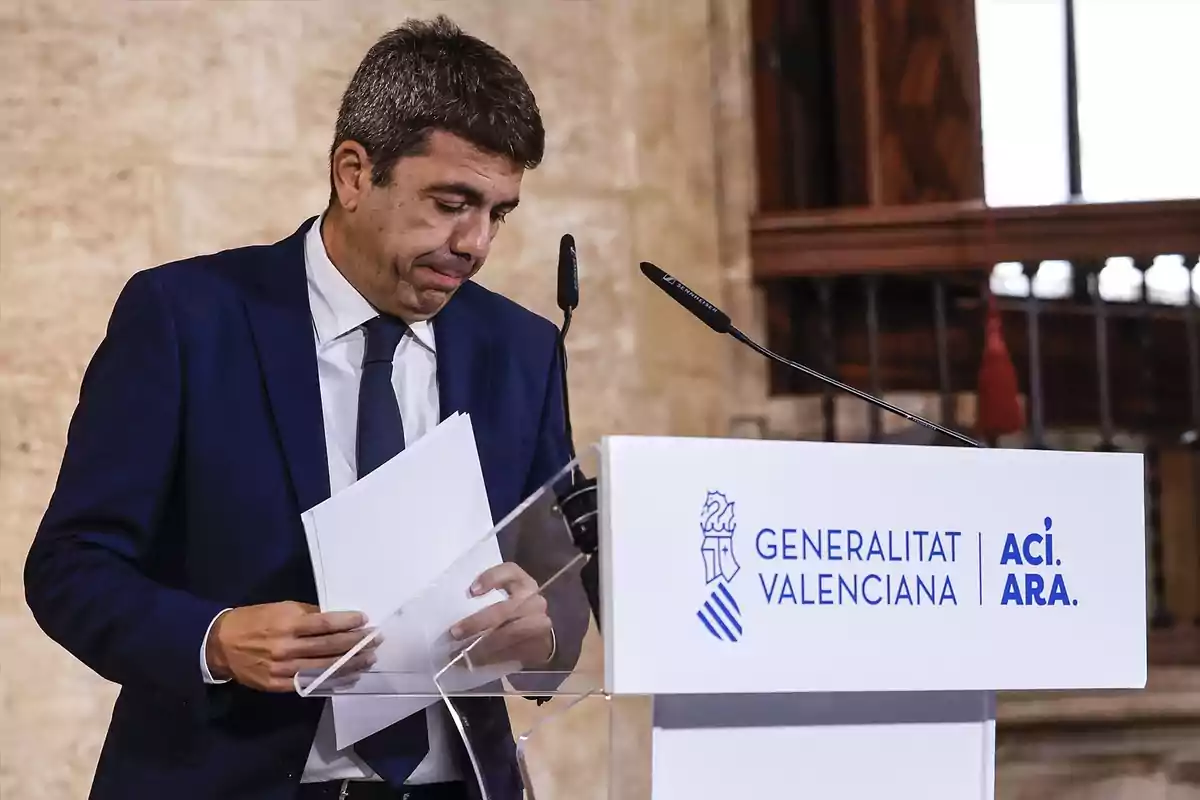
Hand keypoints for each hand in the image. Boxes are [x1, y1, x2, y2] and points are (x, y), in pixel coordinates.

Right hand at [206, 601, 377, 691]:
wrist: (220, 644)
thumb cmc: (253, 621)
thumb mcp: (279, 608)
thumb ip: (306, 614)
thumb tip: (335, 618)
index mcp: (287, 624)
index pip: (325, 624)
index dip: (347, 622)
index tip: (365, 620)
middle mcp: (287, 647)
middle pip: (329, 647)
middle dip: (356, 643)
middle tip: (375, 640)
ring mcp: (283, 669)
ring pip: (324, 668)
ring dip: (350, 664)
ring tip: (369, 660)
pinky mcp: (278, 685)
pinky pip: (310, 684)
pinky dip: (332, 681)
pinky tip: (348, 678)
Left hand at [450, 563, 553, 668]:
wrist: (540, 635)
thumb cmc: (513, 612)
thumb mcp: (504, 597)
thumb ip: (486, 598)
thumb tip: (452, 611)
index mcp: (524, 583)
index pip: (510, 571)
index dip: (491, 578)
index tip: (471, 592)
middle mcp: (535, 600)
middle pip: (504, 609)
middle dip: (477, 622)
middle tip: (455, 632)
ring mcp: (540, 623)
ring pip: (508, 634)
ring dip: (482, 644)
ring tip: (463, 651)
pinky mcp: (540, 645)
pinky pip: (511, 652)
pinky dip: (490, 658)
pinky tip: (474, 661)